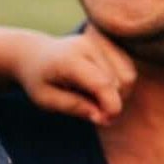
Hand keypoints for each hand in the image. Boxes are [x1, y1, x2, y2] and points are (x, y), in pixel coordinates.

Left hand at [15, 26, 135, 124]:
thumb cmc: (39, 79)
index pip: (102, 83)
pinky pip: (128, 68)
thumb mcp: (45, 99)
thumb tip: (101, 117)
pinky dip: (121, 84)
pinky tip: (103, 90)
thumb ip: (73, 106)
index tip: (106, 121)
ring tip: (98, 102)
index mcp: (69, 59)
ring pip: (128, 75)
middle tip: (96, 116)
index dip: (110, 106)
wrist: (35, 54)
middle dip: (113, 103)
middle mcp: (88, 45)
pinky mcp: (109, 43)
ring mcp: (101, 42)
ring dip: (119, 94)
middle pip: (119, 81)